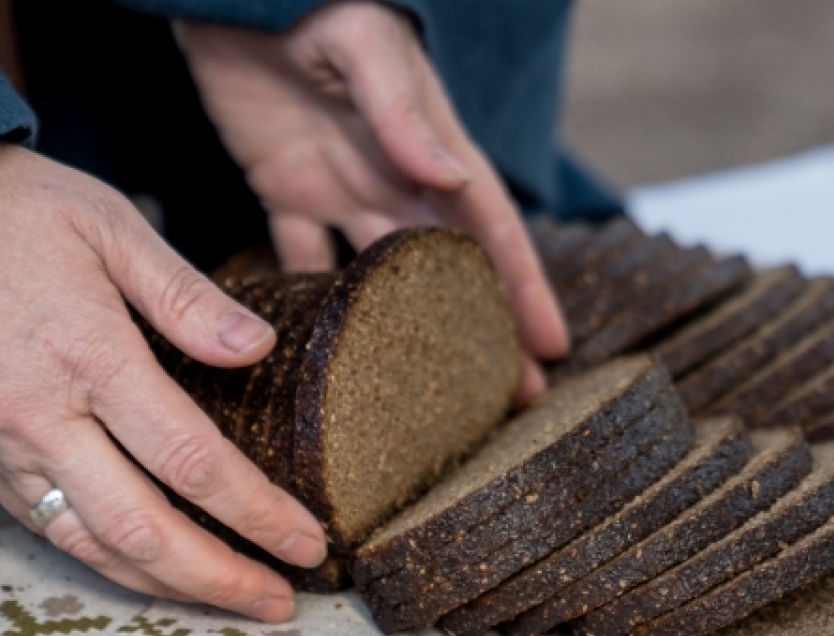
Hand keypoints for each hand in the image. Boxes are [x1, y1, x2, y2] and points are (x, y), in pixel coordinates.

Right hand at [0, 144, 327, 621]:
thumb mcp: (106, 223)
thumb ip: (185, 293)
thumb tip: (256, 345)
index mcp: (91, 358)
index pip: (190, 461)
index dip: (257, 511)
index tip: (306, 539)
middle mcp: (45, 421)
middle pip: (145, 530)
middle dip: (220, 577)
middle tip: (280, 602)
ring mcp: (4, 449)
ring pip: (92, 548)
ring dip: (167, 587)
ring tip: (228, 601)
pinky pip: (47, 532)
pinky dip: (106, 565)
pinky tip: (148, 572)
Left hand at [177, 1, 567, 396]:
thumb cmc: (316, 4)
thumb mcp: (366, 48)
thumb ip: (404, 114)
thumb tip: (449, 179)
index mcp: (430, 145)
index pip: (490, 226)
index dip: (522, 286)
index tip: (550, 346)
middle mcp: (394, 175)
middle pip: (447, 269)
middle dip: (478, 330)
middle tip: (505, 398)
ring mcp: (341, 185)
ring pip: (382, 277)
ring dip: (402, 332)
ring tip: (423, 394)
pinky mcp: (284, 185)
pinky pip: (301, 255)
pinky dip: (309, 299)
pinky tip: (318, 346)